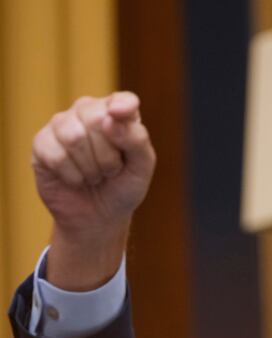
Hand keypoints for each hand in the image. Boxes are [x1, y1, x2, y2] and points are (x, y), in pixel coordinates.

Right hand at [32, 92, 155, 289]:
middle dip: (108, 155)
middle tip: (111, 170)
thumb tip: (111, 118)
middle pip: (96, 119)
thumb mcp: (142, 167)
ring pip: (73, 136)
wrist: (98, 216)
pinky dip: (72, 176)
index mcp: (118, 114)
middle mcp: (88, 111)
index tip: (120, 114)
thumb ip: (136, 139)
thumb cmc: (123, 186)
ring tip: (95, 175)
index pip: (122, 100)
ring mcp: (62, 125)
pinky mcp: (41, 143)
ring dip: (90, 167)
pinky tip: (76, 180)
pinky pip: (56, 155)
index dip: (122, 106)